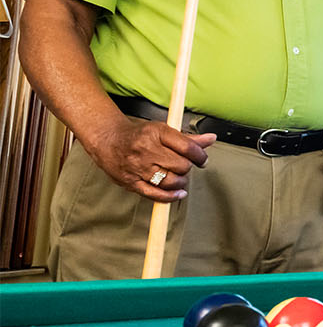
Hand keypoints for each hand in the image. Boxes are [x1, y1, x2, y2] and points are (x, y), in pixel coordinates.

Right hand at [86, 117, 214, 201]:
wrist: (108, 140)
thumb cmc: (139, 135)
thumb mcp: (163, 130)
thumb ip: (188, 138)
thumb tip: (211, 138)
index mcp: (156, 133)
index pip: (187, 148)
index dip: (200, 156)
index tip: (202, 159)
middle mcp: (146, 150)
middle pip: (181, 166)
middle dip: (187, 168)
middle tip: (184, 166)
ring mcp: (137, 167)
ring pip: (170, 181)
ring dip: (180, 182)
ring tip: (179, 177)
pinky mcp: (131, 182)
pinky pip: (155, 194)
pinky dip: (170, 197)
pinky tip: (178, 193)